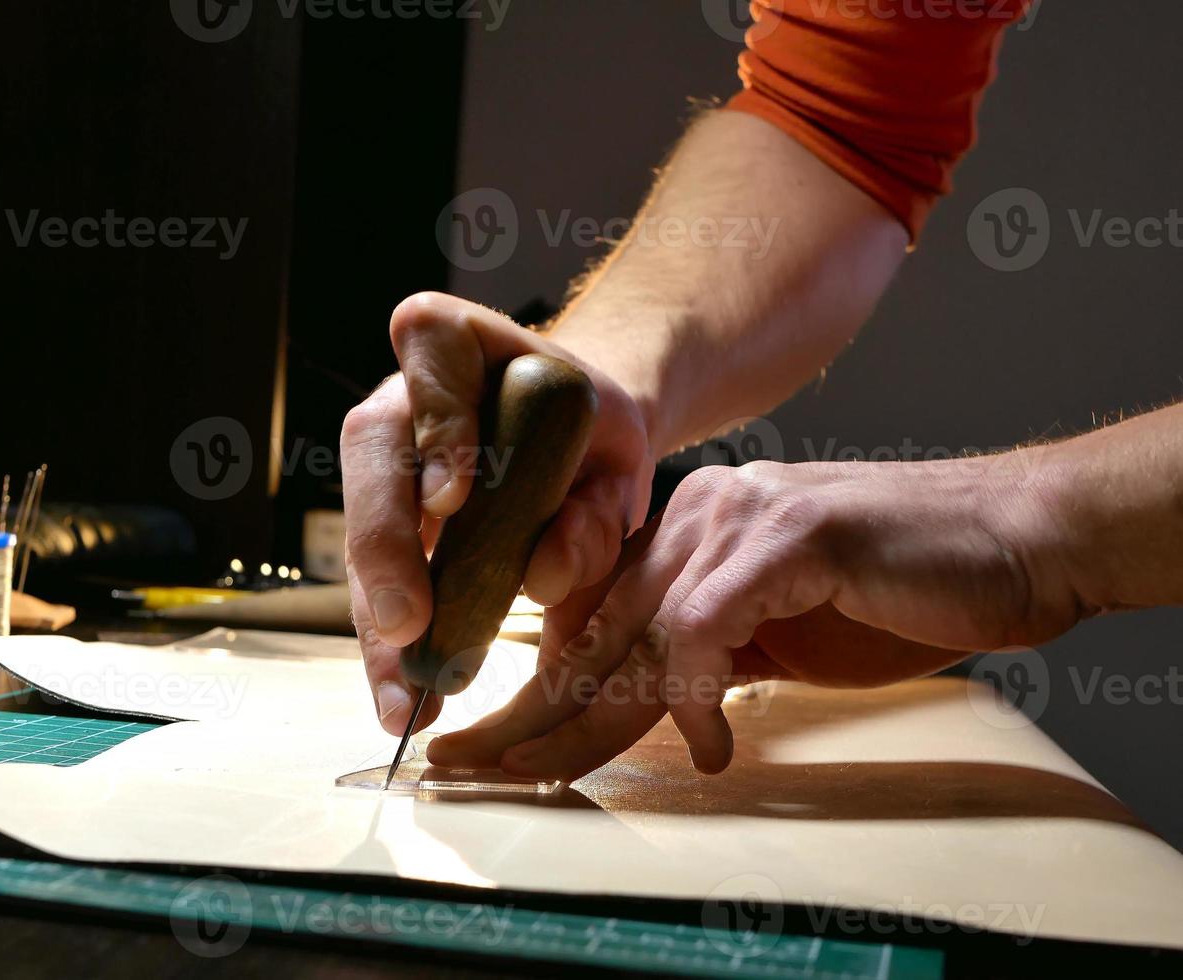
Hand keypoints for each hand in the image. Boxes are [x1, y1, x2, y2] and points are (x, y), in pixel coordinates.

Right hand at [341, 292, 654, 734]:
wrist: (573, 433)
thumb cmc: (588, 432)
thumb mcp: (613, 460)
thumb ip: (591, 510)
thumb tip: (542, 577)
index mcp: (460, 342)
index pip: (432, 354)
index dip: (438, 426)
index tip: (453, 498)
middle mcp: (402, 394)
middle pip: (374, 456)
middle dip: (386, 548)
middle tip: (409, 626)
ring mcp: (382, 460)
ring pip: (363, 533)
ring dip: (380, 621)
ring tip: (404, 697)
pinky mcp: (382, 521)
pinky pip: (376, 581)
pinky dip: (391, 647)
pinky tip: (403, 698)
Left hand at [429, 455, 1083, 778]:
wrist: (1012, 541)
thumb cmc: (899, 592)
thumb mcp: (780, 638)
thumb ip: (710, 656)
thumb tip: (649, 710)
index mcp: (689, 532)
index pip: (592, 623)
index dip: (536, 693)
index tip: (492, 749)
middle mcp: (697, 515)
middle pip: (592, 631)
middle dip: (527, 711)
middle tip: (469, 767)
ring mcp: (736, 517)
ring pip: (630, 632)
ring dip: (590, 718)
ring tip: (549, 774)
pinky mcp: (782, 535)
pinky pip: (702, 627)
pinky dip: (696, 698)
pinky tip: (711, 750)